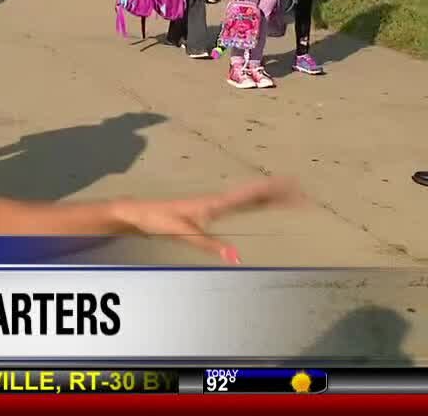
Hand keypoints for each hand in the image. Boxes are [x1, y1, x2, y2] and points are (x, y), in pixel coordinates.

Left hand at [112, 177, 301, 262]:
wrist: (140, 213)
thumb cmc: (159, 220)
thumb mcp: (185, 233)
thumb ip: (210, 245)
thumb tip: (237, 257)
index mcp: (214, 203)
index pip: (248, 196)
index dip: (271, 191)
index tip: (292, 186)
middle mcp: (216, 201)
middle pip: (253, 195)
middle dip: (277, 192)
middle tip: (302, 191)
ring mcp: (213, 204)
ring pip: (247, 198)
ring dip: (268, 195)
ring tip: (290, 193)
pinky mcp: (208, 210)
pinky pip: (238, 203)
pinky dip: (254, 201)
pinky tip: (260, 202)